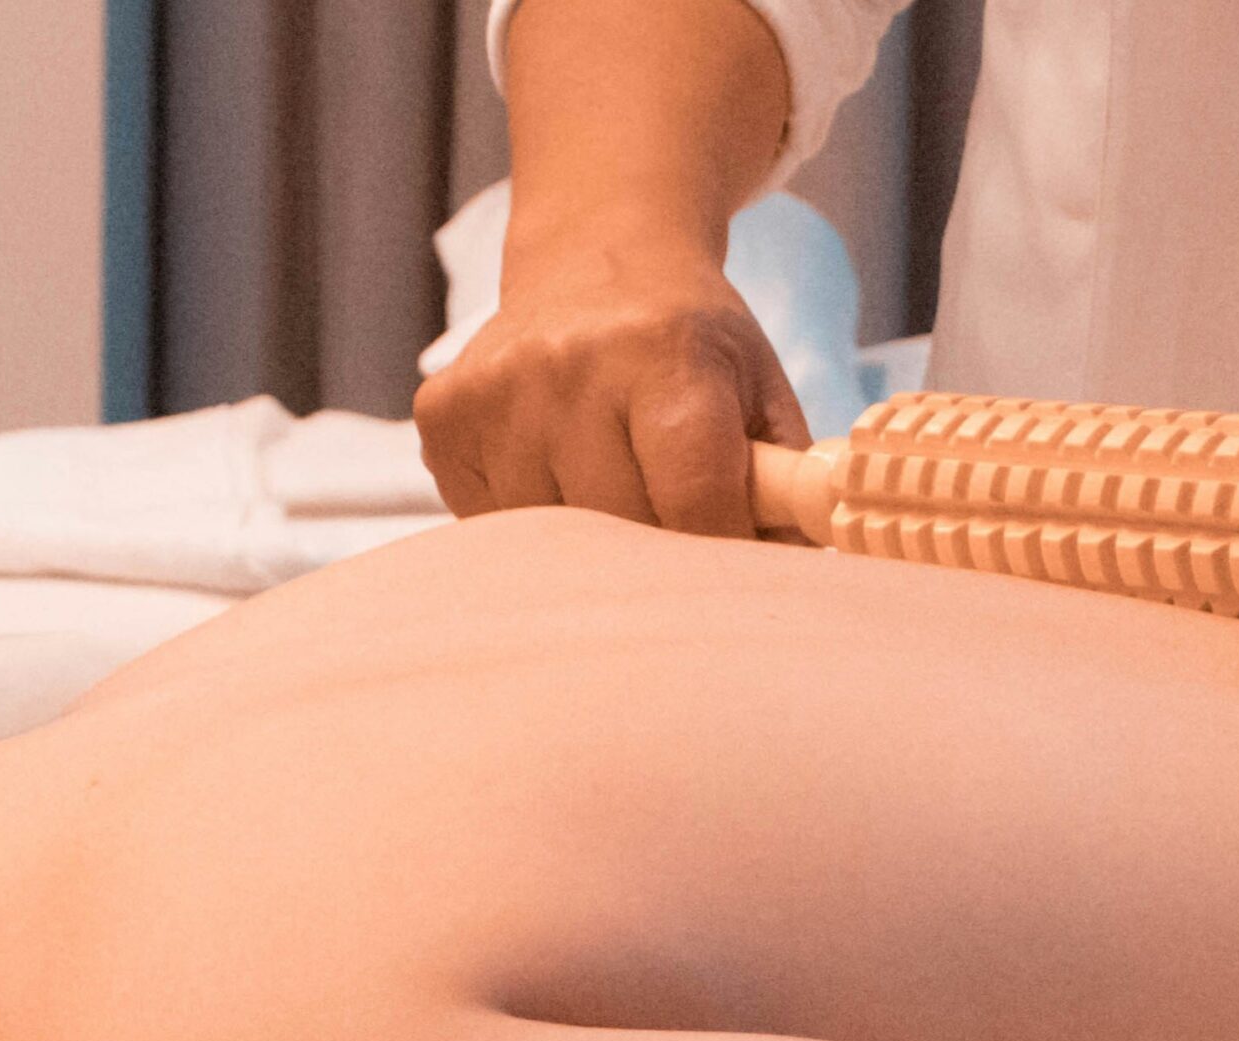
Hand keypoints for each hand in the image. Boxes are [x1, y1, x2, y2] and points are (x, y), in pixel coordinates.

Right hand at [414, 229, 809, 537]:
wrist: (594, 261)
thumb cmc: (689, 345)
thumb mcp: (759, 391)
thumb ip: (783, 486)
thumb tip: (795, 580)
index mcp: (665, 352)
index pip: (694, 498)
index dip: (718, 553)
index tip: (729, 573)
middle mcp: (569, 363)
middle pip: (617, 527)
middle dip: (654, 550)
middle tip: (670, 526)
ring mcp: (496, 390)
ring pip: (547, 539)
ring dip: (585, 540)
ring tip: (607, 487)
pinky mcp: (443, 415)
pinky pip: (489, 520)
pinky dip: (527, 520)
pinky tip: (550, 470)